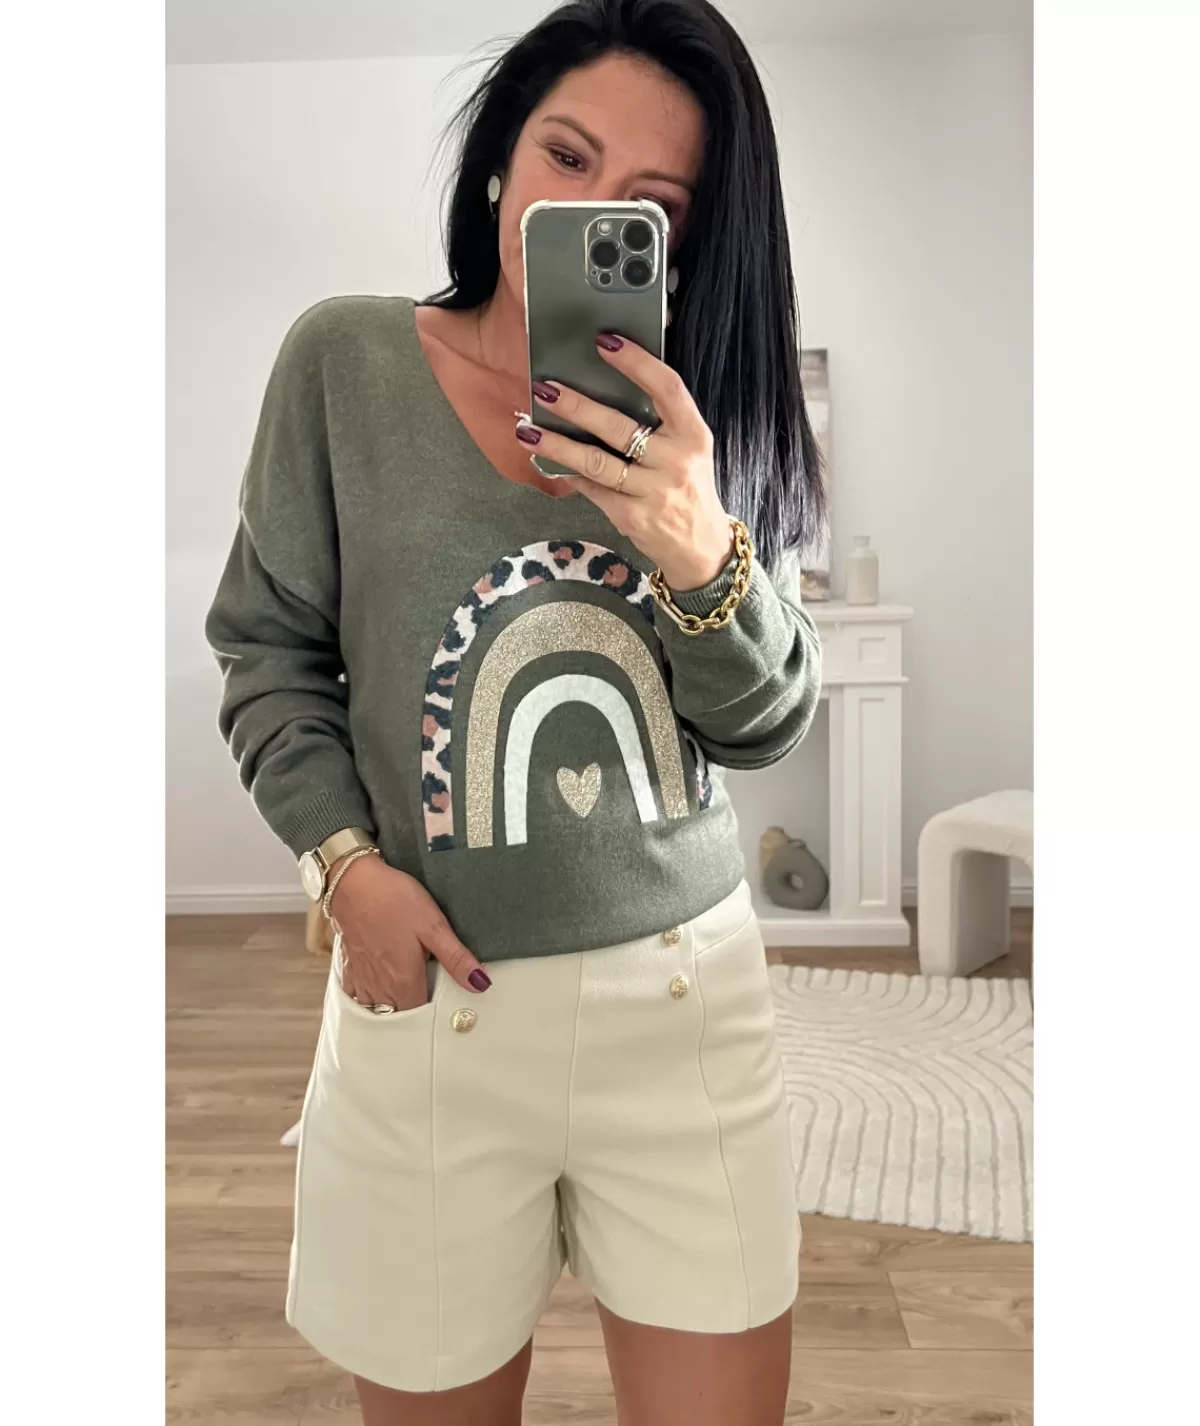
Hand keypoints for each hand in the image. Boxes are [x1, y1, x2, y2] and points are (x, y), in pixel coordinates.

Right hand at [327, 856, 490, 1010]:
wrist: (352, 881)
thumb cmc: (392, 900)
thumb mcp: (433, 925)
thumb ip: (456, 958)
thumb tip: (480, 983)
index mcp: (404, 981)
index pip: (422, 1014)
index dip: (435, 1010)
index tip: (445, 1000)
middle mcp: (381, 987)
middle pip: (399, 1014)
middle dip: (413, 1010)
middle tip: (428, 991)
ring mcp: (362, 978)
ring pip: (378, 1008)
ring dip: (391, 1006)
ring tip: (405, 990)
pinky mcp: (348, 966)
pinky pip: (357, 996)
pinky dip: (368, 997)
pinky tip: (377, 985)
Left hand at [516, 333, 735, 591]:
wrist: (700, 547)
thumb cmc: (689, 488)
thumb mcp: (690, 450)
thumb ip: (662, 422)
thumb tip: (607, 387)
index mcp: (694, 435)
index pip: (667, 388)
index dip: (636, 362)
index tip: (605, 341)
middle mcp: (675, 461)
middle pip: (620, 427)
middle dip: (577, 406)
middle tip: (545, 387)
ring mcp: (652, 492)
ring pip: (596, 462)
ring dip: (557, 444)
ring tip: (527, 429)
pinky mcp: (630, 516)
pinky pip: (592, 488)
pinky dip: (568, 472)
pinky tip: (544, 459)